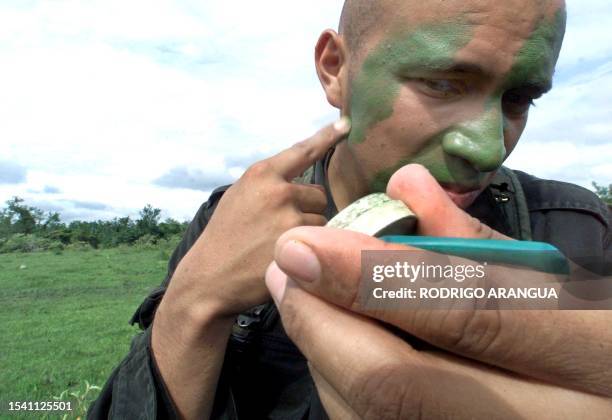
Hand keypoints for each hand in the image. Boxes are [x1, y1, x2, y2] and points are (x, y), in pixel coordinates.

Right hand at [164, 118, 350, 318]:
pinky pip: (321, 241)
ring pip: (321, 219)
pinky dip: (311, 250)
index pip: (302, 151)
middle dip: (307, 210)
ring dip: (310, 232)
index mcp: (261, 174)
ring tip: (279, 243)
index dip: (327, 137)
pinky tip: (287, 257)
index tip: (346, 124)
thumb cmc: (225, 237)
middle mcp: (277, 190)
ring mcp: (288, 216)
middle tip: (280, 228)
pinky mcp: (298, 243)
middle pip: (318, 194)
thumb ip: (269, 184)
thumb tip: (300, 180)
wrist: (209, 277)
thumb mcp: (239, 197)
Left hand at [266, 164, 611, 418]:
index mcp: (589, 360)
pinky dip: (342, 382)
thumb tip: (404, 184)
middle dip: (323, 325)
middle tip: (285, 270)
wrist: (593, 403)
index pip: (467, 315)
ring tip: (302, 297)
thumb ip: (477, 242)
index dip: (373, 279)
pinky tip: (335, 342)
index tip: (304, 246)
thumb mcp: (557, 288)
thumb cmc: (584, 342)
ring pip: (371, 416)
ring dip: (323, 353)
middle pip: (398, 388)